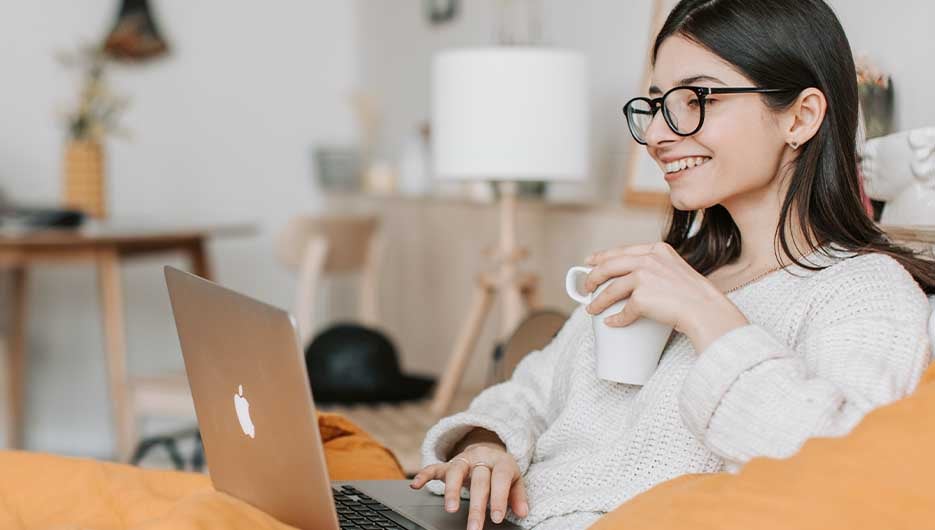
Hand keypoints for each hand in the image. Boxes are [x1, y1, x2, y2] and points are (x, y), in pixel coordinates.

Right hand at [410, 440, 527, 529]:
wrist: (488, 450)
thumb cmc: (501, 471)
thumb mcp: (514, 480)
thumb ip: (518, 495)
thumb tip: (523, 512)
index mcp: (500, 462)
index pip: (500, 479)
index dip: (499, 498)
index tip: (497, 518)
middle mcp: (481, 458)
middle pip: (478, 480)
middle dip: (476, 506)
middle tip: (474, 527)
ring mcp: (463, 460)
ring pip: (456, 471)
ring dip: (452, 490)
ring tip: (451, 509)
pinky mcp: (448, 464)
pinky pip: (434, 467)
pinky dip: (424, 475)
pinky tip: (416, 485)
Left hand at [584, 242, 747, 350]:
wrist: (707, 310)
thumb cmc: (696, 296)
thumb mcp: (676, 270)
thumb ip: (657, 269)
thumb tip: (633, 282)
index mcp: (658, 250)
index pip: (622, 250)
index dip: (602, 256)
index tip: (590, 262)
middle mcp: (649, 259)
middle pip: (609, 266)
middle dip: (593, 277)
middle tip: (586, 287)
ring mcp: (644, 276)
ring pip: (611, 289)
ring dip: (598, 301)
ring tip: (591, 309)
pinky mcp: (642, 297)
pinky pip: (623, 311)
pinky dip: (616, 319)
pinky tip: (612, 323)